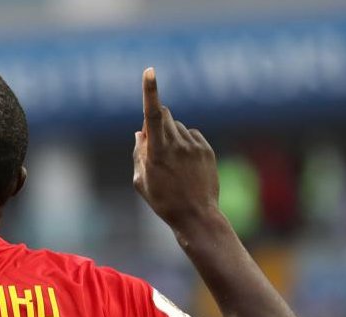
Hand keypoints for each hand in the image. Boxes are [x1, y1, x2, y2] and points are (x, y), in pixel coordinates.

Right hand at [133, 68, 219, 226]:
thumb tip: (140, 132)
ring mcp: (194, 145)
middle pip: (163, 115)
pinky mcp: (206, 149)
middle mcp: (177, 144)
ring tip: (172, 163)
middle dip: (155, 120)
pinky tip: (185, 164)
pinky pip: (191, 135)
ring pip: (176, 126)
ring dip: (169, 135)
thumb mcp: (141, 181)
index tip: (150, 71)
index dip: (150, 91)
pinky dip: (184, 142)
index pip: (152, 114)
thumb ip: (139, 153)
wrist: (196, 216)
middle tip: (152, 142)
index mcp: (157, 152)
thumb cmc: (163, 201)